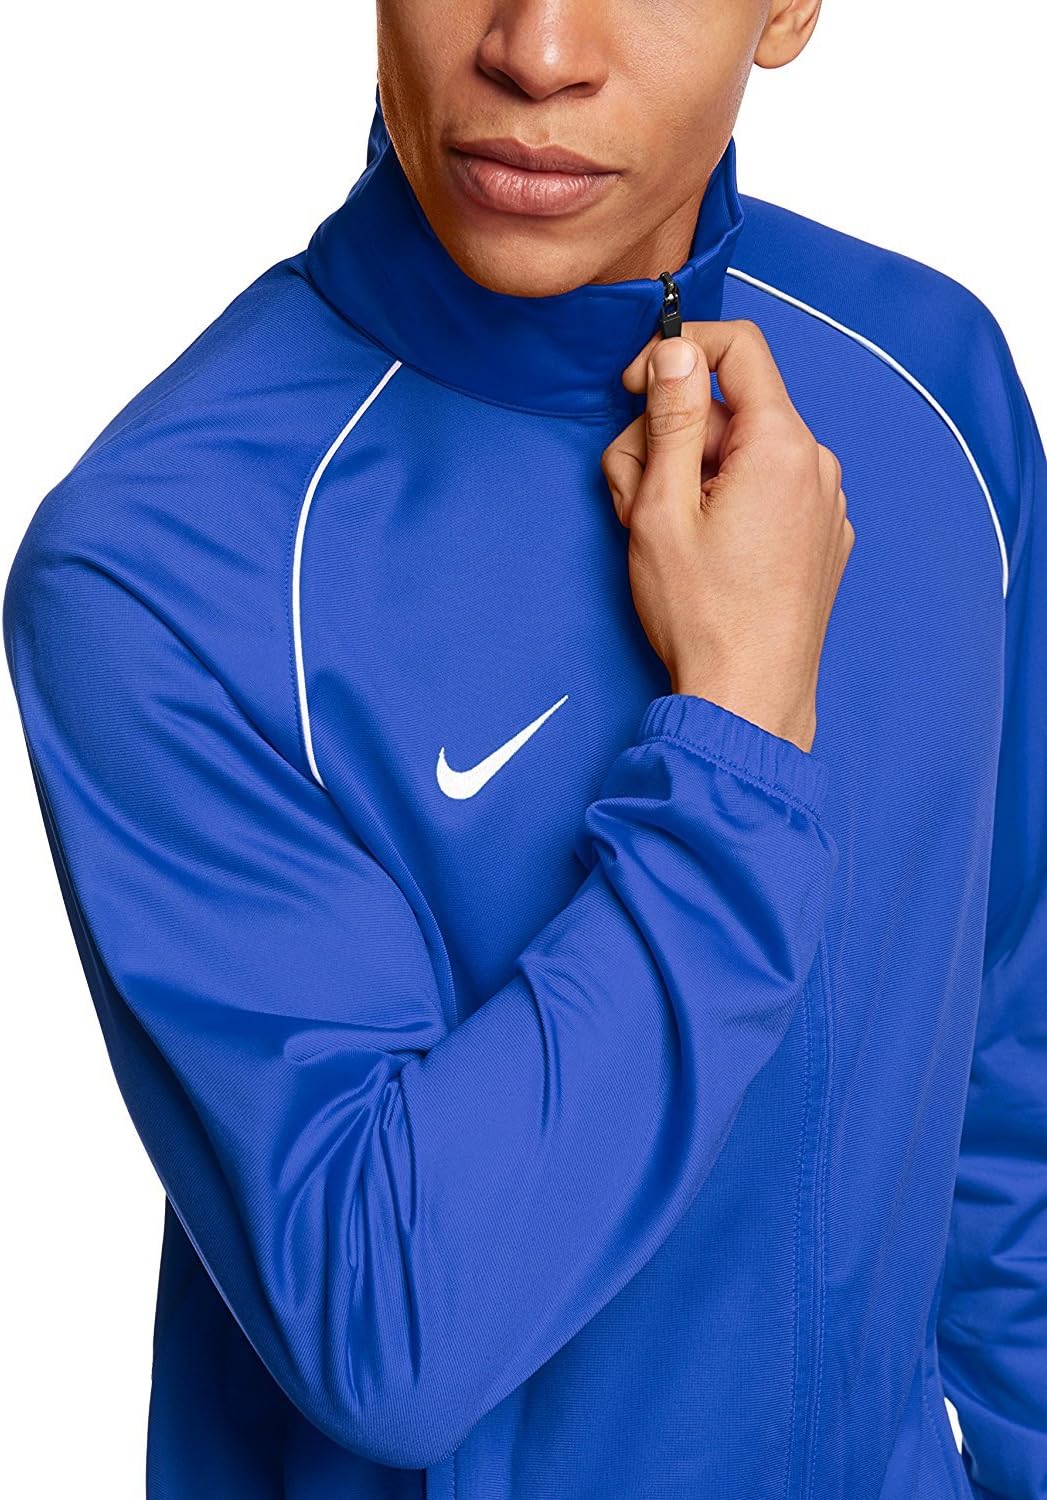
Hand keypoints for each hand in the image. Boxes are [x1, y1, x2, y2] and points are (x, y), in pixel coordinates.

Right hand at [601, 320, 854, 752]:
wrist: (747, 699)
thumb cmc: (701, 614)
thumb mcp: (661, 507)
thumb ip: (669, 418)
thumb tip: (675, 351)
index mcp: (780, 446)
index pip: (739, 347)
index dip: (677, 351)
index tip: (636, 387)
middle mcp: (816, 465)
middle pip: (729, 411)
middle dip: (670, 438)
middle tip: (634, 497)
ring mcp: (824, 505)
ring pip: (742, 454)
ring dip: (691, 477)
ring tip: (663, 538)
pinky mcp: (821, 539)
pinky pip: (767, 492)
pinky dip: (726, 505)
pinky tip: (704, 555)